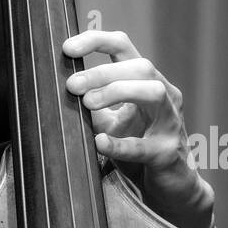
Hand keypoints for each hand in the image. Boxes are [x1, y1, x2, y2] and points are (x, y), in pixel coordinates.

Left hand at [62, 28, 213, 227]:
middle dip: (102, 72)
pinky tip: (99, 142)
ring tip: (88, 104)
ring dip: (117, 92)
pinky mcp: (168, 153)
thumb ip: (91, 104)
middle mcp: (165, 95)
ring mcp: (170, 123)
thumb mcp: (111, 120)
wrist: (172, 186)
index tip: (66, 48)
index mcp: (147, 81)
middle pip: (139, 66)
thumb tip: (56, 89)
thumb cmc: (139, 145)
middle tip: (72, 86)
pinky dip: (120, 143)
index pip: (123, 45)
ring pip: (153, 92)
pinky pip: (143, 145)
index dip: (95, 40)